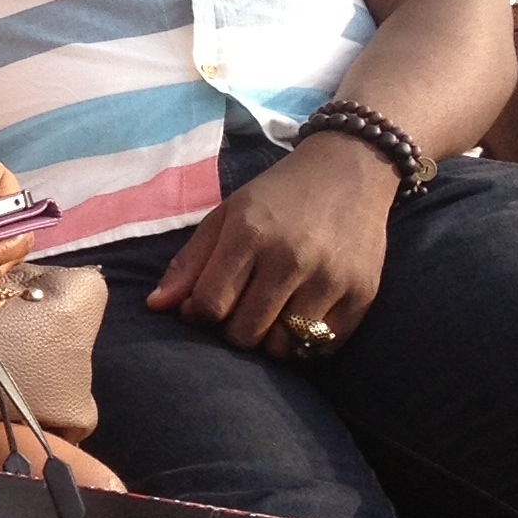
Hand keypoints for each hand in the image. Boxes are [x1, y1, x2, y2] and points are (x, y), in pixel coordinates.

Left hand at [145, 134, 395, 352]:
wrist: (351, 170)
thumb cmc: (278, 195)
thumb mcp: (227, 215)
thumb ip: (190, 261)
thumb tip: (155, 306)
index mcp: (250, 234)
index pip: (209, 304)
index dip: (196, 314)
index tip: (200, 306)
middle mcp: (291, 258)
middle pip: (244, 333)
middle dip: (231, 331)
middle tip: (238, 311)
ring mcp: (330, 279)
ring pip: (283, 347)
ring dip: (268, 341)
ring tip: (268, 317)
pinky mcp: (362, 294)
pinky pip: (323, 347)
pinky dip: (305, 344)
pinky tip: (297, 321)